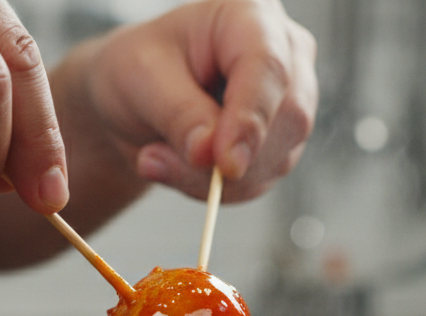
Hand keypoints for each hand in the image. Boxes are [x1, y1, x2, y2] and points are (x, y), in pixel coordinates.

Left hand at [77, 0, 316, 201]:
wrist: (137, 97)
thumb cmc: (139, 67)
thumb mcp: (141, 78)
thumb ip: (179, 114)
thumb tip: (210, 155)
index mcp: (249, 15)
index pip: (269, 66)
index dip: (250, 118)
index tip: (225, 164)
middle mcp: (283, 53)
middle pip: (287, 116)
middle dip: (227, 158)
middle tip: (159, 162)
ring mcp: (288, 100)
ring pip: (277, 157)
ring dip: (214, 179)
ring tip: (157, 158)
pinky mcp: (280, 142)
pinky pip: (261, 180)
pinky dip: (217, 189)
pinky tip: (181, 168)